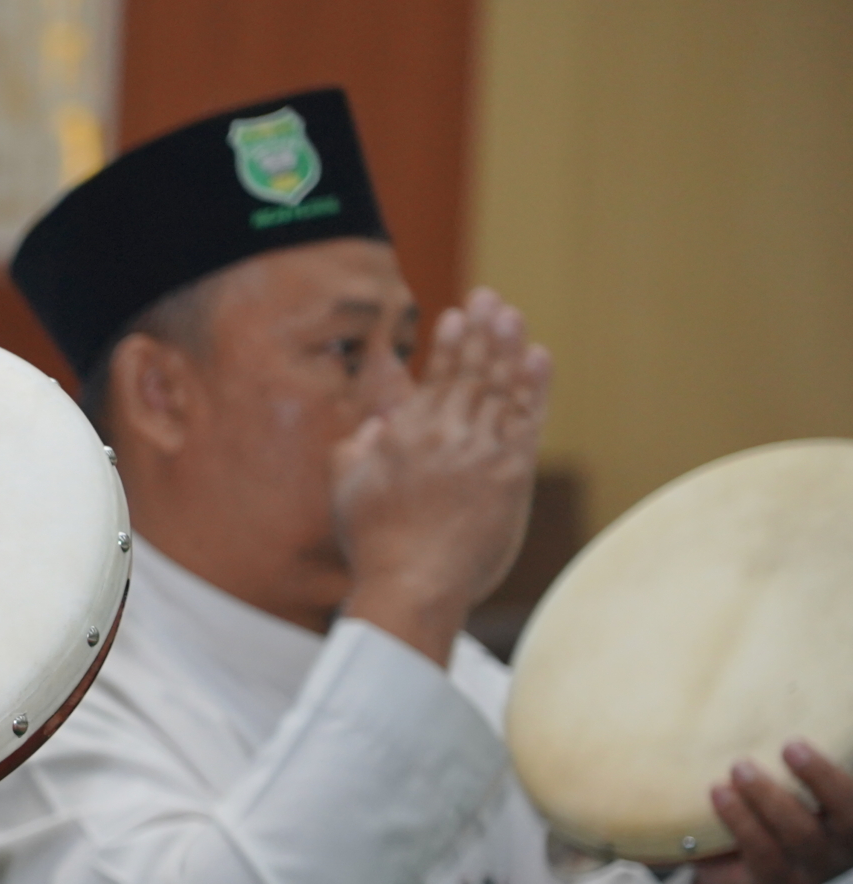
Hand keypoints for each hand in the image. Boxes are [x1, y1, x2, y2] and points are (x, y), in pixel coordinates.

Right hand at [335, 287, 551, 656]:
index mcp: (405, 434)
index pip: (435, 377)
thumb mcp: (346, 489)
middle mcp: (446, 434)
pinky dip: (533, 387)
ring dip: (508, 347)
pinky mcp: (512, 474)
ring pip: (500, 388)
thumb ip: (357, 448)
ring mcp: (483, 451)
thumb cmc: (374, 544)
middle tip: (491, 299)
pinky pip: (526, 419)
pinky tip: (537, 358)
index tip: (457, 315)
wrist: (413, 584)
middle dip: (482, 331)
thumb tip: (378, 423)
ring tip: (512, 316)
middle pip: (472, 372)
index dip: (450, 343)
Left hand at [695, 741, 852, 883]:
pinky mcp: (772, 883)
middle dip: (821, 778)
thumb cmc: (771, 818)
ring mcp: (810, 869)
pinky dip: (740, 821)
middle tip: (790, 745)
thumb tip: (804, 684)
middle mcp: (843, 846)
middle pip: (848, 816)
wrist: (739, 880)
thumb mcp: (794, 791)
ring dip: (768, 798)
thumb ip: (799, 762)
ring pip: (799, 834)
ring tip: (739, 768)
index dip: (849, 776)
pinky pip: (761, 853)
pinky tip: (718, 794)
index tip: (813, 741)